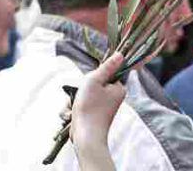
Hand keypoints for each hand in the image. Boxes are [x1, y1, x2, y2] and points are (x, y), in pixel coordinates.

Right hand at [70, 52, 126, 170]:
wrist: (85, 137)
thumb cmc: (90, 108)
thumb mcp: (95, 81)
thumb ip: (106, 67)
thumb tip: (120, 54)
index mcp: (118, 88)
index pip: (106, 73)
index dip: (95, 76)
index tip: (90, 84)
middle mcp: (113, 98)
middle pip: (93, 84)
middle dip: (81, 90)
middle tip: (81, 97)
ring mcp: (103, 107)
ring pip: (84, 95)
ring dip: (75, 100)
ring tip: (75, 108)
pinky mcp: (93, 115)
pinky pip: (81, 106)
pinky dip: (74, 109)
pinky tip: (72, 115)